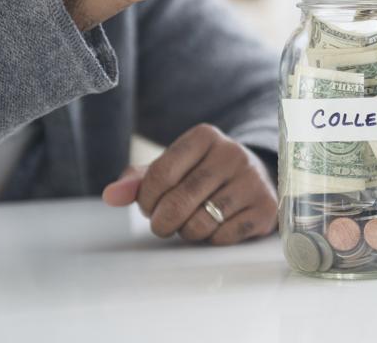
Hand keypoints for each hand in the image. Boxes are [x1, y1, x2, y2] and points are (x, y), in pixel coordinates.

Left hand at [102, 124, 278, 245]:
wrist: (257, 177)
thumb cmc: (204, 174)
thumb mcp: (173, 168)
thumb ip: (139, 180)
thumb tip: (111, 195)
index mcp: (205, 136)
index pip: (160, 174)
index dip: (146, 200)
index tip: (149, 207)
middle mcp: (232, 153)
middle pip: (179, 201)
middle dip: (162, 222)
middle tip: (164, 224)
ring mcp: (252, 180)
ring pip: (200, 223)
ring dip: (187, 232)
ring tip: (192, 222)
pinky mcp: (265, 207)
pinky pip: (224, 237)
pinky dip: (213, 239)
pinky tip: (217, 226)